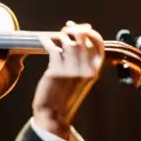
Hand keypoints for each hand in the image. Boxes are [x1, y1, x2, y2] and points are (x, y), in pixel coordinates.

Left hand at [33, 21, 104, 138]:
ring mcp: (72, 70)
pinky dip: (47, 40)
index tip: (78, 27)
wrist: (54, 114)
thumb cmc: (65, 93)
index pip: (98, 42)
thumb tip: (78, 35)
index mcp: (95, 69)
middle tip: (64, 30)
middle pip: (83, 38)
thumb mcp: (80, 77)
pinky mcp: (56, 72)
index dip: (88, 31)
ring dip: (59, 36)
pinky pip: (52, 48)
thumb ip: (81, 59)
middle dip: (73, 30)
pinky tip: (42, 39)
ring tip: (53, 38)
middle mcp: (86, 69)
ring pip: (67, 42)